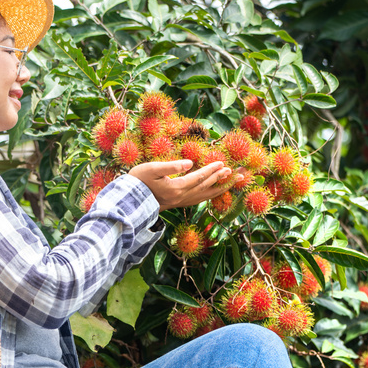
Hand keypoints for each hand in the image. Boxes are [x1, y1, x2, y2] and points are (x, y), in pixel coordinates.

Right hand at [128, 160, 243, 210]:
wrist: (128, 200)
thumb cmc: (137, 181)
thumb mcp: (151, 168)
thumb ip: (171, 166)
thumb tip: (190, 163)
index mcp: (176, 188)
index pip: (199, 177)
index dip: (212, 170)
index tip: (224, 164)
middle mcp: (181, 197)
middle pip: (207, 188)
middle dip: (222, 179)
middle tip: (238, 173)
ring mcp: (180, 202)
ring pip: (205, 196)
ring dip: (220, 188)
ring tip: (232, 182)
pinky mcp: (178, 203)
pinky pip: (199, 199)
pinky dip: (210, 194)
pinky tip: (213, 191)